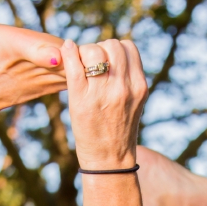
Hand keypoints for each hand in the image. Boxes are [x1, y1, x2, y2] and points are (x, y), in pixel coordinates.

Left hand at [62, 38, 147, 170]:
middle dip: (99, 49)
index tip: (107, 61)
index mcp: (139, 86)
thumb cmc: (119, 130)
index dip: (115, 49)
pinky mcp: (82, 99)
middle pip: (111, 45)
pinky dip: (68, 52)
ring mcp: (103, 93)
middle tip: (91, 64)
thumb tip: (111, 52)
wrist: (109, 160)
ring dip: (84, 52)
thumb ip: (128, 77)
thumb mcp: (134, 102)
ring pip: (93, 50)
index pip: (128, 47)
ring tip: (81, 66)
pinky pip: (74, 65)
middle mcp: (124, 87)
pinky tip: (66, 51)